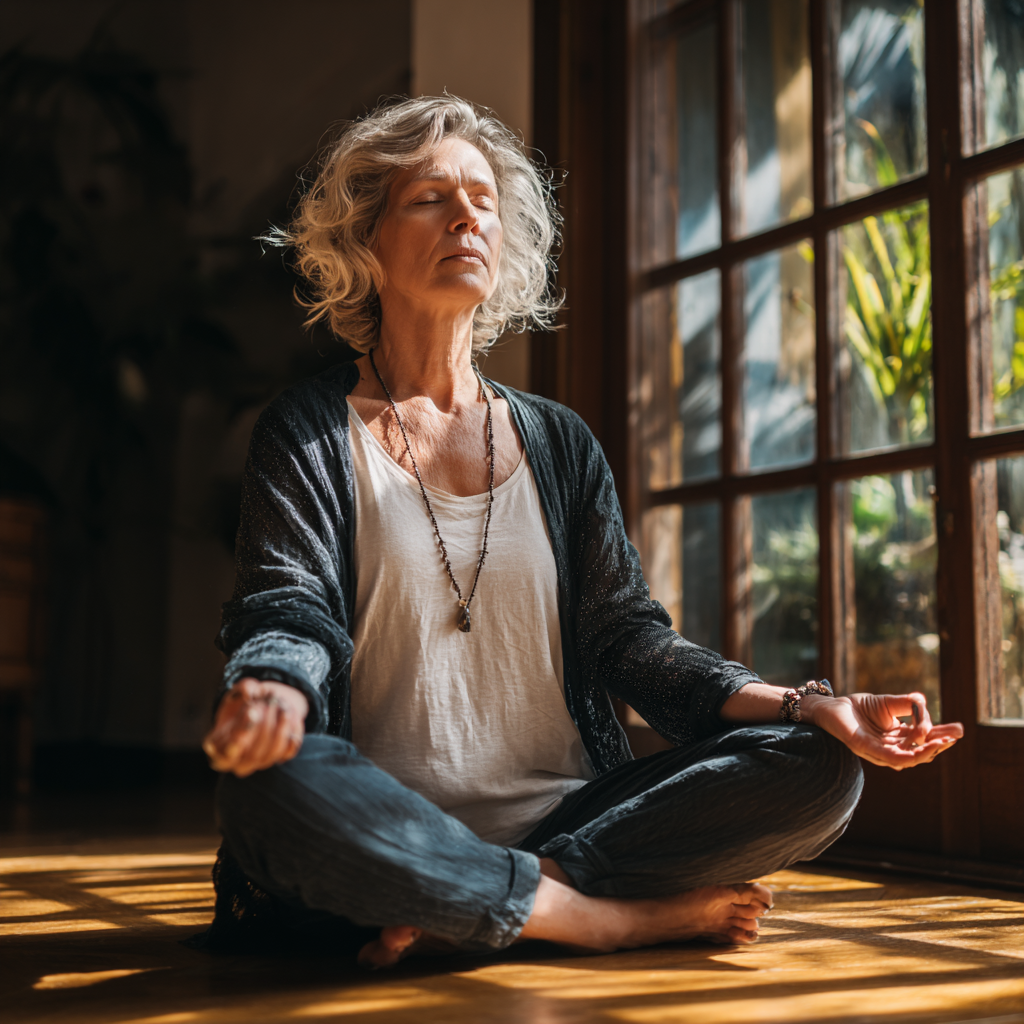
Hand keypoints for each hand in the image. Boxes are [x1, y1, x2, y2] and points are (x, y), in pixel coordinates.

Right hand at [202, 678, 307, 776]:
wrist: (260, 707)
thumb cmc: (239, 704)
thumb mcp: (236, 693)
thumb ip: (241, 690)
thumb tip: (250, 693)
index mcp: (220, 750)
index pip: (226, 757)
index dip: (236, 743)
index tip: (248, 720)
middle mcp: (239, 762)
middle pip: (252, 755)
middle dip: (263, 728)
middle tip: (268, 703)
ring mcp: (260, 762)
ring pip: (272, 753)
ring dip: (280, 728)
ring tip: (282, 704)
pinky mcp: (279, 757)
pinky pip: (289, 750)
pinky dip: (293, 731)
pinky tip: (291, 713)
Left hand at [803, 691, 962, 770]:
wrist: (832, 705)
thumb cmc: (860, 707)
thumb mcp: (890, 703)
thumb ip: (908, 704)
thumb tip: (925, 704)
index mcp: (899, 739)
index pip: (924, 740)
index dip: (941, 736)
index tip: (958, 730)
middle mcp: (891, 748)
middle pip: (920, 752)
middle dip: (939, 744)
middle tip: (955, 736)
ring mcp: (879, 752)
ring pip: (908, 758)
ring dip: (927, 751)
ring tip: (941, 742)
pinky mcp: (866, 749)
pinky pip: (890, 757)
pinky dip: (907, 755)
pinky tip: (919, 749)